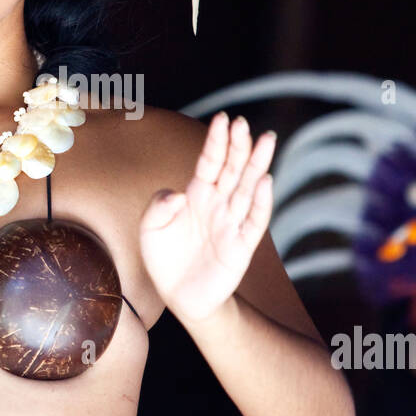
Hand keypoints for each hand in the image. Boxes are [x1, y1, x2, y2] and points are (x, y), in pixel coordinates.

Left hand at [139, 113, 274, 323]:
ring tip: (266, 140)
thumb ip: (158, 206)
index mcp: (197, 195)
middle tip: (245, 123)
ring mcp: (232, 223)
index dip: (216, 141)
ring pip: (248, 188)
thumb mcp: (149, 229)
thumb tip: (181, 193)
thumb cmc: (165, 258)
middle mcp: (218, 204)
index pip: (210, 162)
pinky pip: (254, 221)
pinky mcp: (241, 246)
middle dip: (239, 146)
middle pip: (233, 169)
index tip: (223, 118)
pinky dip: (262, 201)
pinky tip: (266, 182)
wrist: (180, 296)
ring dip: (257, 164)